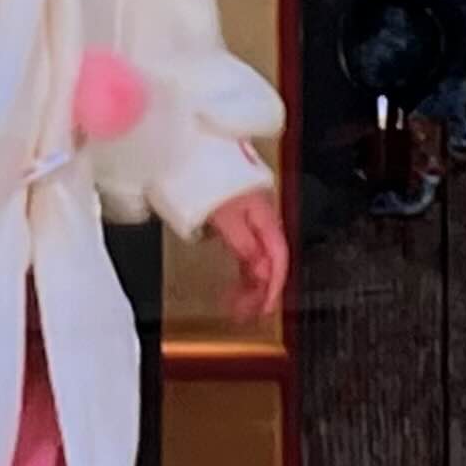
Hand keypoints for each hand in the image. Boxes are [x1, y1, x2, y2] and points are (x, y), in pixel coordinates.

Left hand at [208, 188, 286, 324]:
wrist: (187, 153)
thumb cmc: (206, 175)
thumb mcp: (224, 215)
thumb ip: (243, 244)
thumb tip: (258, 271)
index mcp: (264, 214)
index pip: (278, 257)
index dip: (274, 285)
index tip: (264, 309)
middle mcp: (259, 216)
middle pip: (268, 259)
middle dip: (259, 289)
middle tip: (244, 313)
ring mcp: (246, 217)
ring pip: (255, 256)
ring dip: (248, 282)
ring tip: (235, 304)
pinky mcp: (232, 217)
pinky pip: (243, 249)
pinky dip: (239, 268)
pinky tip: (232, 280)